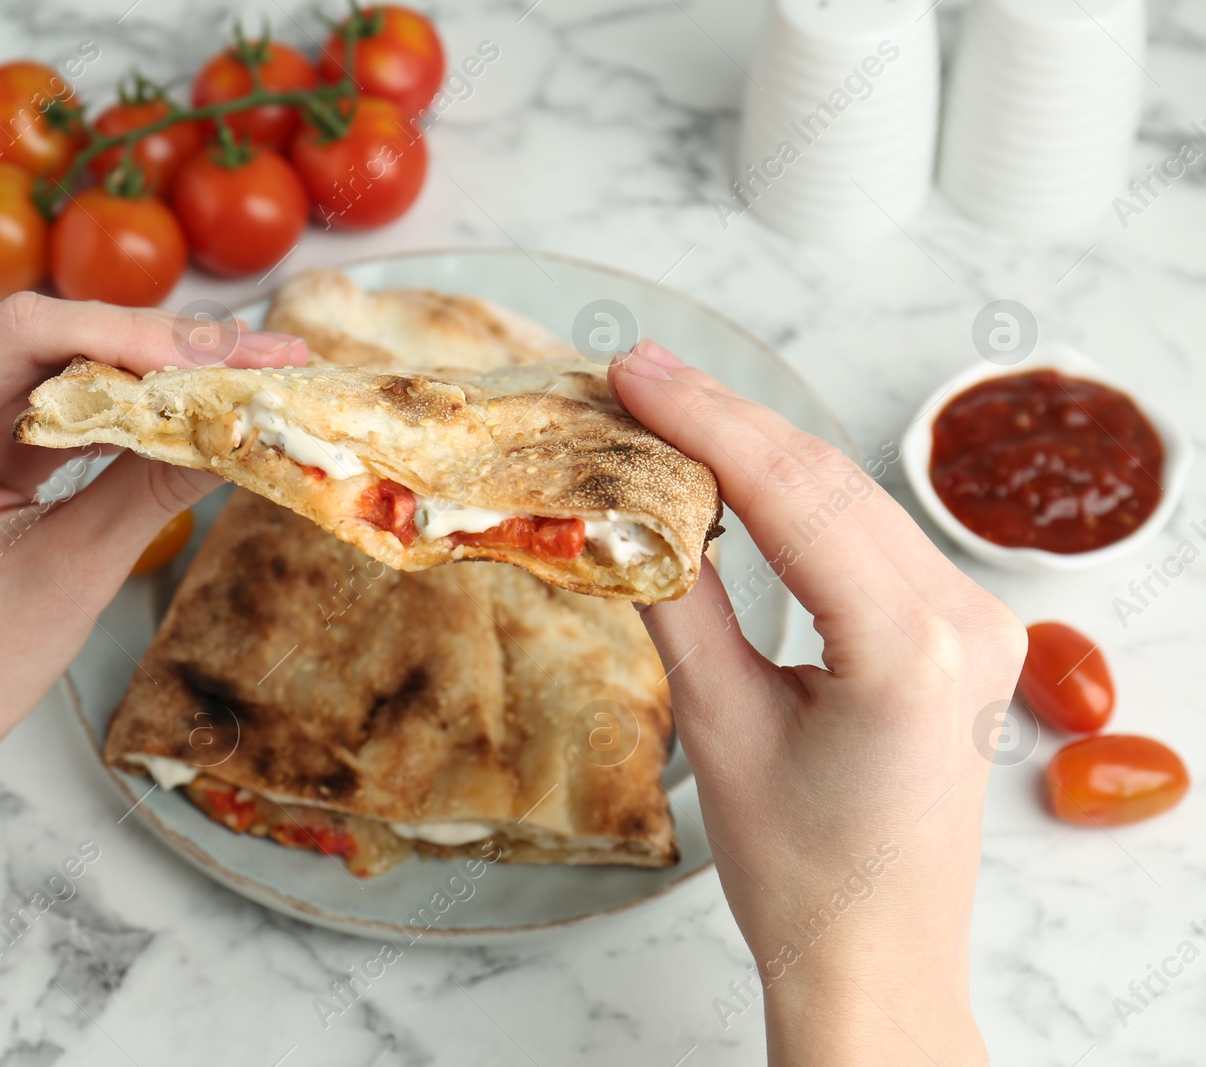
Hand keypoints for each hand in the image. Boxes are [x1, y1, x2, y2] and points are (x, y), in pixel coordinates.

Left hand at [0, 293, 307, 776]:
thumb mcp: (72, 574)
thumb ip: (154, 487)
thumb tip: (242, 425)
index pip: (21, 337)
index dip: (132, 333)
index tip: (225, 354)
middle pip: (41, 339)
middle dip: (158, 349)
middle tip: (262, 356)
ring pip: (51, 361)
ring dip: (147, 372)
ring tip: (242, 375)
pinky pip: (44, 394)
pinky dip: (117, 403)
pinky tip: (187, 403)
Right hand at [611, 340, 1023, 1064]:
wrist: (877, 955)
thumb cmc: (801, 872)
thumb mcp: (720, 728)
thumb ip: (681, 604)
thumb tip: (631, 510)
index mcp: (911, 649)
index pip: (795, 495)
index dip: (706, 421)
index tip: (634, 372)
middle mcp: (964, 618)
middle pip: (828, 479)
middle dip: (727, 418)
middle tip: (636, 372)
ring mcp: (974, 620)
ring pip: (850, 496)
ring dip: (759, 449)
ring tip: (669, 406)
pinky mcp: (959, 629)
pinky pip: (869, 534)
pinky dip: (797, 495)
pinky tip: (738, 468)